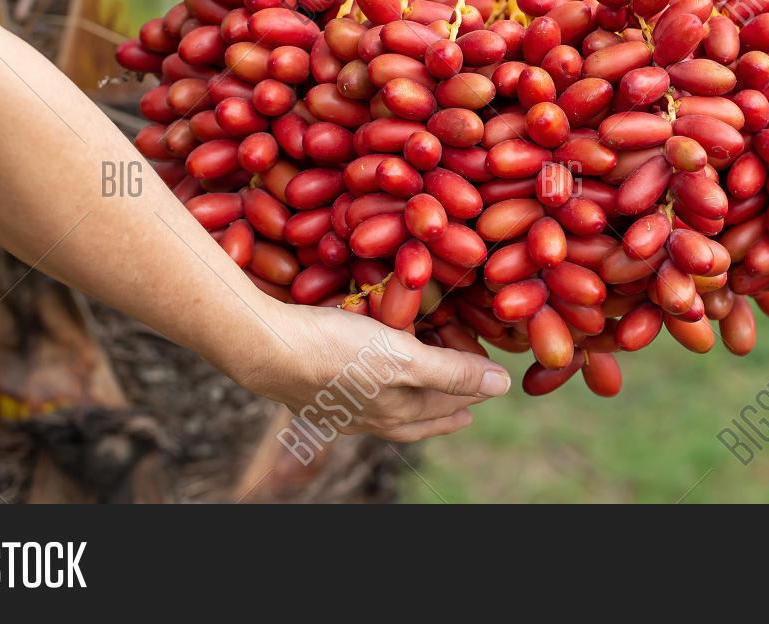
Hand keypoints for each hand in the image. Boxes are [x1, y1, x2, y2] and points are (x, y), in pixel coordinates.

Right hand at [238, 300, 511, 441]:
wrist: (265, 351)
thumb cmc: (337, 352)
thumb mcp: (403, 359)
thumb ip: (452, 373)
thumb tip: (503, 385)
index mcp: (395, 412)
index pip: (446, 404)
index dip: (471, 392)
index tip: (491, 386)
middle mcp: (369, 417)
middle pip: (419, 413)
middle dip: (446, 404)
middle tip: (468, 402)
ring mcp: (339, 407)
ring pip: (387, 407)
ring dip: (412, 398)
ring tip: (427, 394)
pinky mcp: (314, 390)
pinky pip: (356, 395)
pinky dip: (374, 389)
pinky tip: (369, 383)